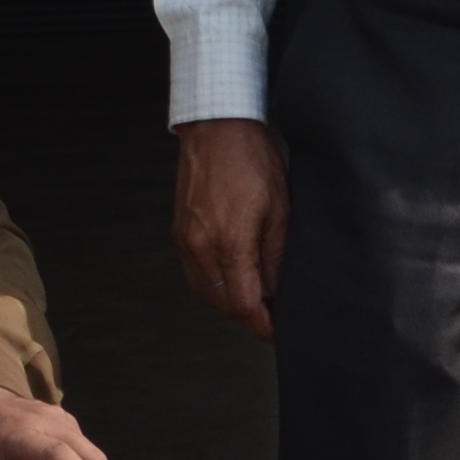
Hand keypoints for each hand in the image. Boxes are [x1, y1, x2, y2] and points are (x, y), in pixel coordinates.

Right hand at [171, 117, 286, 338]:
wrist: (216, 129)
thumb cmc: (251, 160)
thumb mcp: (280, 210)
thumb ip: (277, 256)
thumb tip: (279, 290)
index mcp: (229, 242)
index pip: (244, 305)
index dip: (263, 324)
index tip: (279, 331)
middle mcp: (200, 246)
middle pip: (223, 305)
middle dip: (248, 315)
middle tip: (273, 315)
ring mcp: (185, 241)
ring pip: (206, 293)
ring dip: (230, 301)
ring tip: (256, 297)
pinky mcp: (179, 233)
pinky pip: (195, 274)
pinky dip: (214, 284)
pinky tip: (233, 276)